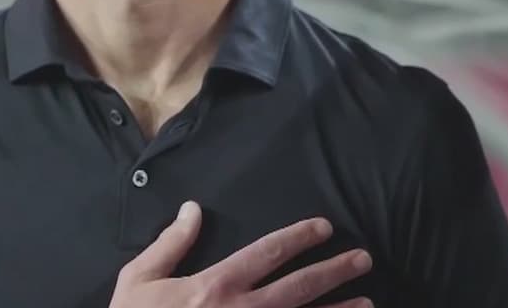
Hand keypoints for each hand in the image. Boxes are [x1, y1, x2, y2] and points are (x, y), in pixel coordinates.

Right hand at [109, 202, 373, 307]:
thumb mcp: (140, 278)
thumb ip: (171, 242)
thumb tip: (193, 209)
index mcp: (216, 285)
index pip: (267, 253)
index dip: (298, 237)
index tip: (323, 228)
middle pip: (299, 287)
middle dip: (334, 271)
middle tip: (362, 259)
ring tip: (367, 303)